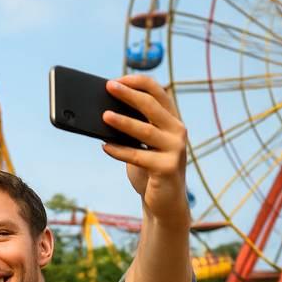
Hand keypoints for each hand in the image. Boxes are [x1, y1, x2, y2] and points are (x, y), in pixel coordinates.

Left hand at [102, 74, 189, 227]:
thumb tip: (103, 113)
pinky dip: (120, 151)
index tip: (116, 80)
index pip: (158, 91)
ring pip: (145, 130)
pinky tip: (105, 147)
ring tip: (104, 116)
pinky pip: (139, 156)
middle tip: (108, 87)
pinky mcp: (167, 168)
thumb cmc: (149, 168)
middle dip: (128, 94)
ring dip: (123, 122)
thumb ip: (132, 128)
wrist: (165, 201)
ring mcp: (175, 148)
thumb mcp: (142, 144)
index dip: (137, 82)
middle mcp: (178, 130)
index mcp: (172, 119)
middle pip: (151, 105)